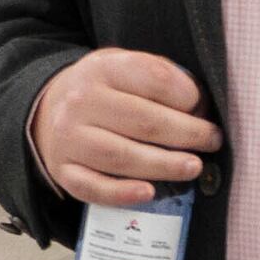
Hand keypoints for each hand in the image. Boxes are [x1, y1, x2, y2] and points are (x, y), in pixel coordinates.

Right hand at [31, 46, 221, 209]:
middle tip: (211, 141)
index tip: (204, 109)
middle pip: (144, 121)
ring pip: (121, 157)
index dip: (188, 96)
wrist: (47, 108)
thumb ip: (161, 77)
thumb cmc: (104, 90)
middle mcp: (82, 101)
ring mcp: (69, 138)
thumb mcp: (127, 66)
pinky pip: (92, 187)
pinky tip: (149, 193)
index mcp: (104, 69)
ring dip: (164, 165)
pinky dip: (121, 193)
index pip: (155, 79)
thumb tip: (200, 109)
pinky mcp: (63, 169)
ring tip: (193, 167)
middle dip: (187, 134)